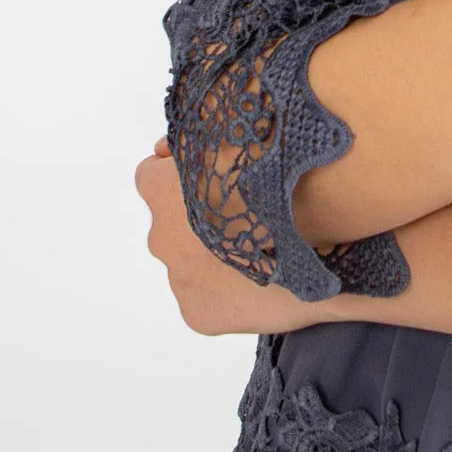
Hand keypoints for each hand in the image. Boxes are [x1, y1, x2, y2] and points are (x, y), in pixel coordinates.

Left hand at [134, 139, 323, 335]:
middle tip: (242, 212)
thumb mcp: (237, 142)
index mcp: (163, 194)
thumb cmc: (270, 186)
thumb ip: (198, 137)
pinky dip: (223, 288)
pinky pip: (204, 296)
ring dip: (212, 253)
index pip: (149, 175)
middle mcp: (161, 238)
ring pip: (188, 261)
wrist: (302, 249)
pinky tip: (257, 278)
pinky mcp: (196, 314)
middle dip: (197, 216)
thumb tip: (173, 140)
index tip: (201, 173)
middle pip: (171, 222)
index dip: (173, 170)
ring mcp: (178, 281)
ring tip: (257, 247)